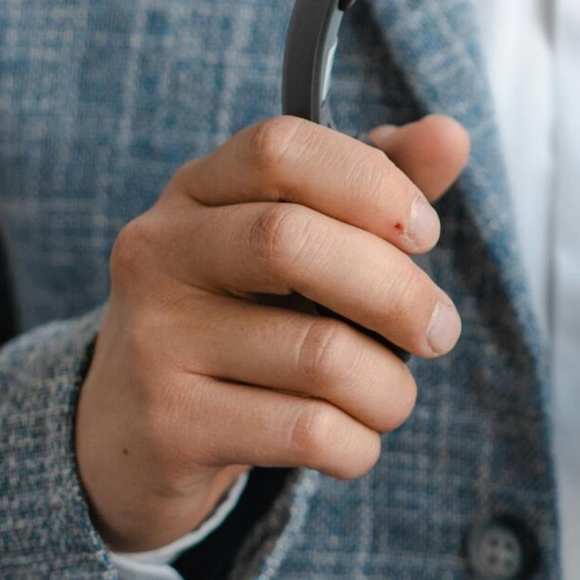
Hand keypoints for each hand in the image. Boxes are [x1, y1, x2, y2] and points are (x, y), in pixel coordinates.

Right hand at [74, 112, 470, 553]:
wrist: (130, 439)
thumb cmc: (241, 322)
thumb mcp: (296, 245)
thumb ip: (374, 188)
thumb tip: (449, 135)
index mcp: (195, 192)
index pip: (281, 148)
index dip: (370, 182)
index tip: (424, 233)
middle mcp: (159, 254)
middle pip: (292, 241)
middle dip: (397, 291)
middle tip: (439, 331)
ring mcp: (154, 342)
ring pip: (320, 354)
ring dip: (390, 389)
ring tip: (389, 398)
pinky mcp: (171, 428)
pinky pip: (308, 431)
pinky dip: (358, 444)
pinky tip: (350, 442)